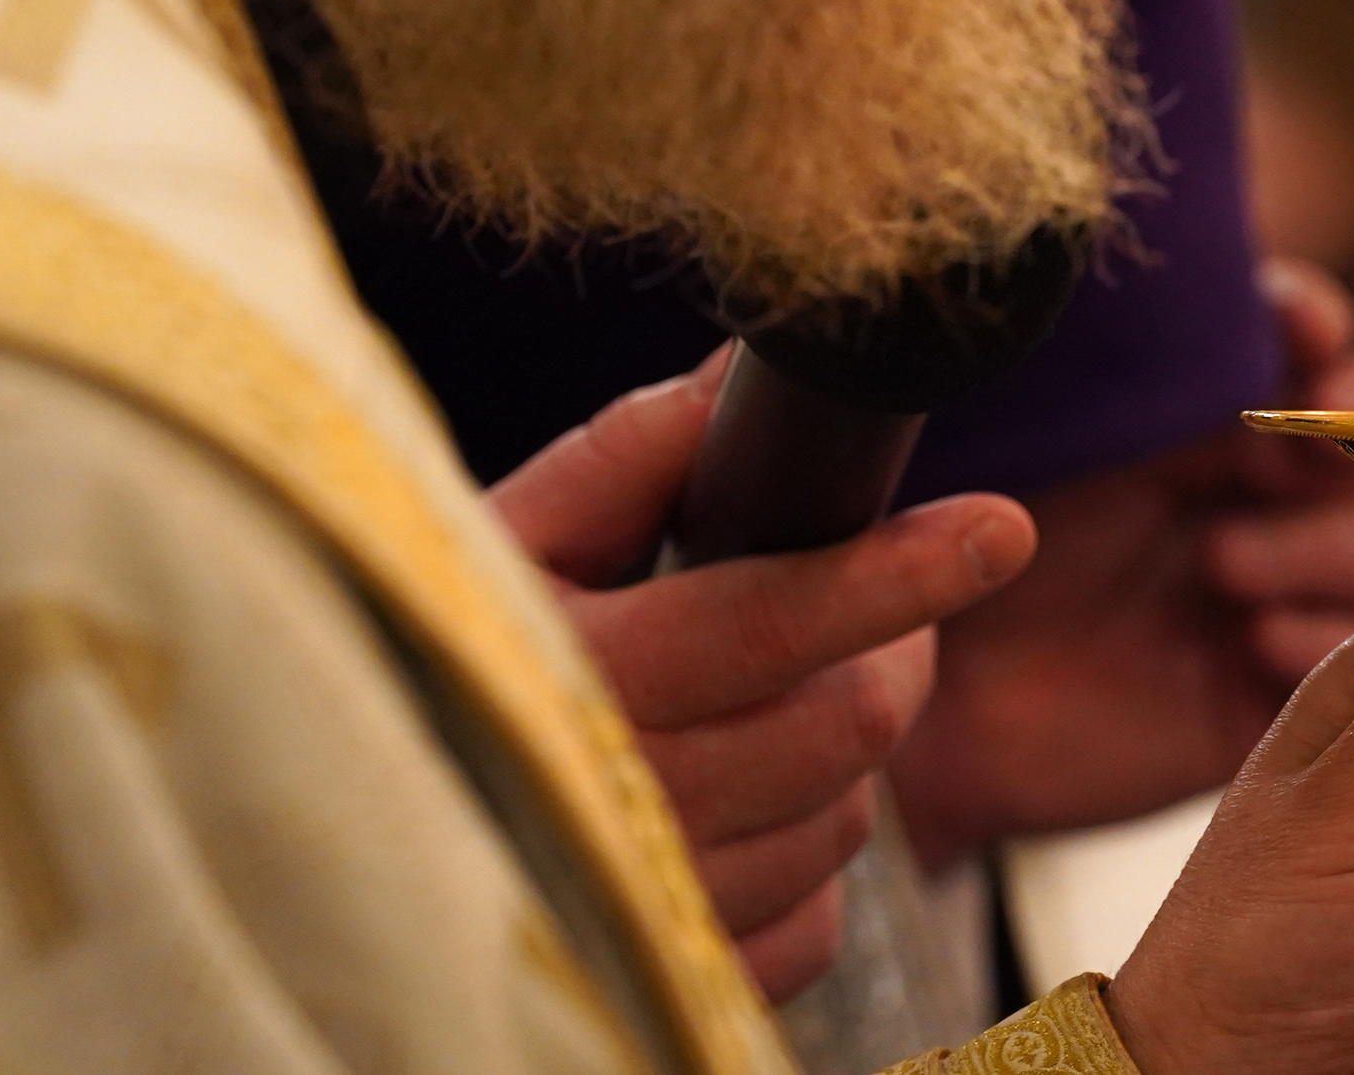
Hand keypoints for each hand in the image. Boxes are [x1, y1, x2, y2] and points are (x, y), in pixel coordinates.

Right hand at [488, 349, 1034, 997]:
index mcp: (574, 679)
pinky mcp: (680, 983)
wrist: (352, 834)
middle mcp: (617, 809)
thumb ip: (629, 455)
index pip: (773, 624)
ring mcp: (650, 913)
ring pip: (845, 820)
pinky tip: (743, 808)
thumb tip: (744, 369)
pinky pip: (818, 921)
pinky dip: (805, 861)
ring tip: (768, 705)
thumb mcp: (500, 543)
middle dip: (891, 648)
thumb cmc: (439, 656)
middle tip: (879, 603)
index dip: (899, 574)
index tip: (1001, 528)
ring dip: (839, 753)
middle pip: (846, 727)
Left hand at [889, 261, 1353, 861]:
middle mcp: (1264, 486)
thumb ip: (1089, 370)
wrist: (927, 710)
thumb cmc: (961, 555)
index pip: (1305, 336)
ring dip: (1324, 540)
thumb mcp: (1019, 446)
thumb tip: (1124, 275)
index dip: (1316, 321)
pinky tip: (1251, 640)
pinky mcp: (1278, 680)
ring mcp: (1283, 585)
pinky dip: (1320, 634)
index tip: (1297, 326)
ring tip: (1221, 564)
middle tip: (1324, 424)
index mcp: (1209, 408)